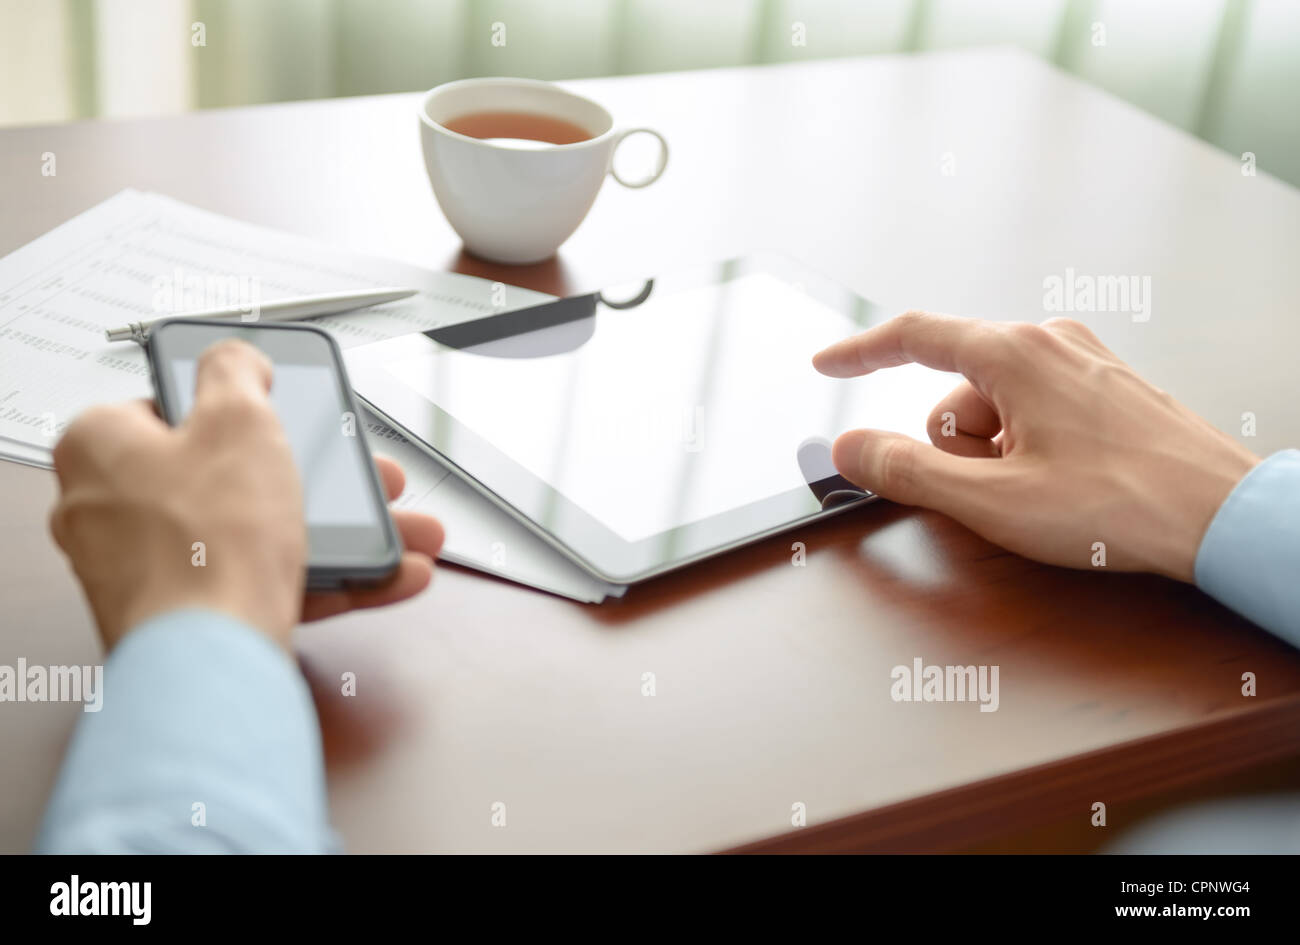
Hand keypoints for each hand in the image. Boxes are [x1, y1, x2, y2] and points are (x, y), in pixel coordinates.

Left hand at [50, 339, 442, 651]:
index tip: (284, 406)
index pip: (172, 404)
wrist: (212, 663)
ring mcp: (153, 571)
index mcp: (102, 448)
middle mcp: (114, 511)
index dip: (241, 405)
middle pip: (234, 476)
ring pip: (263, 535)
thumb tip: (234, 356)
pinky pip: (270, 584)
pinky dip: (331, 577)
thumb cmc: (206, 547)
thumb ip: (237, 371)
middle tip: (367, 476)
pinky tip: (389, 573)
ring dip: (346, 532)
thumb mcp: (239, 419)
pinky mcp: (192, 619)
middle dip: (324, 479)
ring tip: (404, 531)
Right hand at [813, 312, 1258, 581]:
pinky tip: (1065, 483)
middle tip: (993, 490)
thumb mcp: (990, 500)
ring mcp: (1082, 364)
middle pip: (954, 389)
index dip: (860, 352)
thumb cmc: (1119, 505)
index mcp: (1014, 353)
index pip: (912, 336)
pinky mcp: (1105, 389)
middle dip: (954, 446)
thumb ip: (906, 471)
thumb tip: (850, 447)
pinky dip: (1027, 448)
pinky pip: (1033, 411)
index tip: (826, 364)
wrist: (1222, 517)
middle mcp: (1048, 342)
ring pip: (994, 405)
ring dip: (995, 454)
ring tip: (1041, 492)